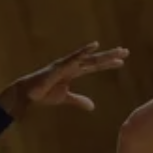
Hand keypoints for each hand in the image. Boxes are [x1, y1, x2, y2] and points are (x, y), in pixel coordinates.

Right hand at [0, 42, 128, 116]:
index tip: (121, 61)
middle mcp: (72, 65)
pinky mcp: (59, 66)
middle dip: (110, 56)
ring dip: (103, 54)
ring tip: (117, 50)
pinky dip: (84, 52)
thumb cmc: (44, 93)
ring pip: (89, 58)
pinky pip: (74, 58)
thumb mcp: (65, 98)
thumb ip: (79, 100)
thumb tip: (93, 106)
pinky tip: (94, 46)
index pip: (94, 66)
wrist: (27, 94)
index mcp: (74, 72)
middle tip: (126, 51)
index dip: (107, 64)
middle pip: (95, 60)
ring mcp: (66, 65)